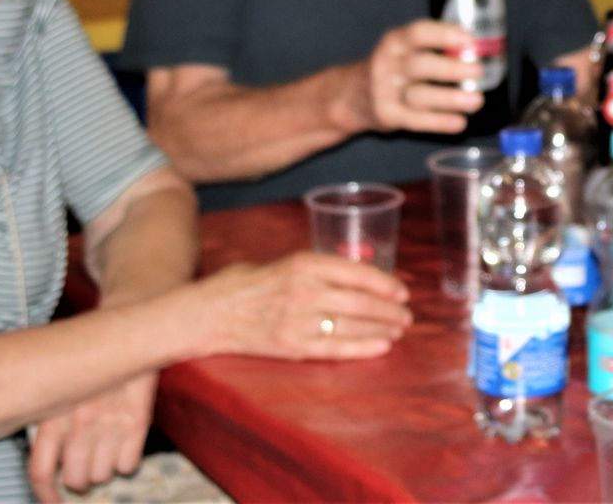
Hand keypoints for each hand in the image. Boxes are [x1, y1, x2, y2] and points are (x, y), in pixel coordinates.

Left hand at [26, 373, 155, 501]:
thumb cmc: (91, 361)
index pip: (41, 472)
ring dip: (103, 468)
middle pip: (75, 478)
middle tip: (85, 467)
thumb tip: (48, 468)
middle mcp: (80, 422)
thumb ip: (49, 425)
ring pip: (102, 475)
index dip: (46, 496)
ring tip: (106, 448)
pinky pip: (128, 464)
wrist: (130, 326)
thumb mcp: (58, 389)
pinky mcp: (138, 419)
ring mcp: (110, 422)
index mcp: (53, 414)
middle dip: (80, 478)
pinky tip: (123, 444)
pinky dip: (126, 462)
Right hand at [196, 251, 411, 360]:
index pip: (357, 272)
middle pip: (360, 301)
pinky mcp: (291, 346)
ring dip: (382, 328)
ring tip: (399, 330)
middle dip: (389, 309)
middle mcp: (304, 291)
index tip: (402, 291)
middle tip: (406, 315)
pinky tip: (381, 347)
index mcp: (302, 264)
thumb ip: (315, 268)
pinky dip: (362, 348)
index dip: (385, 283)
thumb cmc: (243, 283)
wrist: (206, 313)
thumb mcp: (281, 263)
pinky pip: (335, 349)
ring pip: (352, 325)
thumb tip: (355, 273)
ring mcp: (297, 321)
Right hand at [331, 20, 487, 135]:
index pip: (418, 33)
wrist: (352, 96)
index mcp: (395, 43)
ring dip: (450, 99)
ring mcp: (384, 92)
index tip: (468, 39)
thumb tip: (475, 49)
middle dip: (451, 69)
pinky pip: (415, 120)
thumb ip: (434, 47)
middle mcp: (387, 64)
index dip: (444, 34)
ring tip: (476, 101)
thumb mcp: (404, 50)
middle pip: (420, 66)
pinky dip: (439, 122)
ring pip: (420, 96)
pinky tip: (459, 122)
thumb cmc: (392, 69)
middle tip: (478, 71)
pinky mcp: (387, 116)